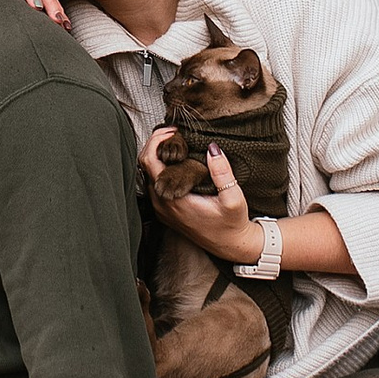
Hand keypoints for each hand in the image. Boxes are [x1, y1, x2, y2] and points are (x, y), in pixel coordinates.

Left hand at [139, 128, 264, 264]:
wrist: (231, 246)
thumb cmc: (232, 224)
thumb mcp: (233, 198)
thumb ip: (222, 173)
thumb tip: (212, 149)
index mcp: (173, 200)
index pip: (150, 163)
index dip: (157, 142)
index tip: (174, 131)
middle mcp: (162, 205)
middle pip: (145, 166)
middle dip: (157, 145)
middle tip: (175, 133)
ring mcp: (161, 209)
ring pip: (148, 175)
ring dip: (159, 156)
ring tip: (177, 143)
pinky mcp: (165, 211)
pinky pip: (155, 184)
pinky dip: (162, 168)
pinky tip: (178, 162)